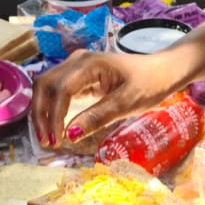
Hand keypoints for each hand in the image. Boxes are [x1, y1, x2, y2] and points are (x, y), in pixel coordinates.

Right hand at [31, 49, 175, 147]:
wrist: (163, 71)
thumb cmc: (150, 83)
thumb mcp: (126, 103)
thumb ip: (97, 118)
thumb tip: (69, 135)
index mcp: (88, 64)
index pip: (59, 89)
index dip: (53, 117)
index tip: (56, 141)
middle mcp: (77, 61)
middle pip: (45, 85)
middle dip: (41, 115)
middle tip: (46, 143)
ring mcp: (76, 67)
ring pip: (46, 87)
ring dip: (42, 112)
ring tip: (47, 139)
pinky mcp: (79, 77)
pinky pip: (56, 91)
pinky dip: (51, 109)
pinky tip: (53, 127)